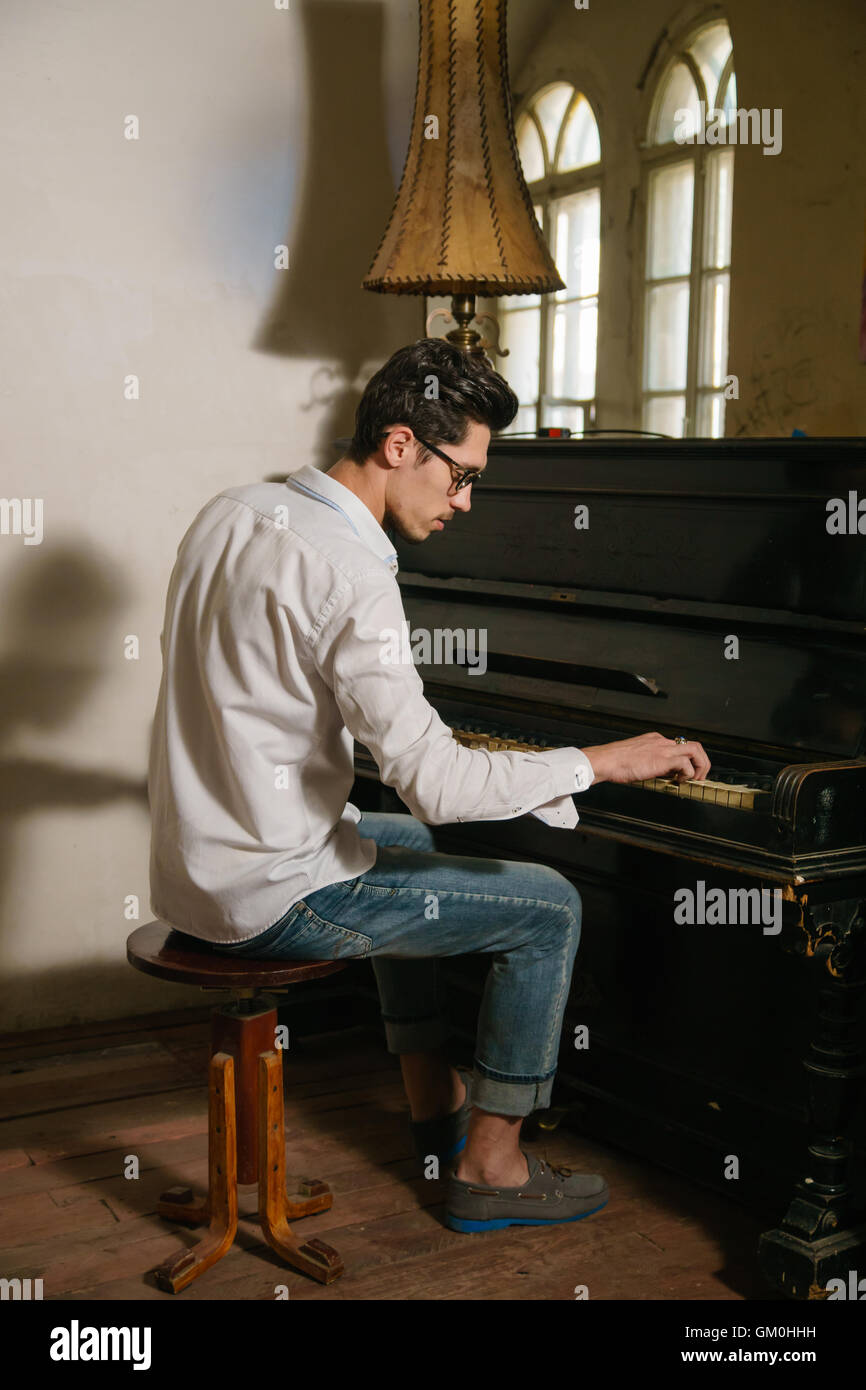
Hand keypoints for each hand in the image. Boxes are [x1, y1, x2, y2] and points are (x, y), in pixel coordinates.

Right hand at [581, 731, 710, 786]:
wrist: (605, 760)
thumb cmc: (615, 762)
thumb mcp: (636, 758)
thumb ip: (651, 762)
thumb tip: (661, 774)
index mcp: (655, 740)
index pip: (680, 746)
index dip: (688, 761)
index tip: (685, 773)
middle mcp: (662, 741)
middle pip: (694, 745)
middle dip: (701, 762)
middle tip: (698, 776)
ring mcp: (663, 749)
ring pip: (696, 750)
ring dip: (700, 767)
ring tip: (694, 779)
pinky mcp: (662, 759)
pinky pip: (686, 764)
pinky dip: (688, 774)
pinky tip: (679, 781)